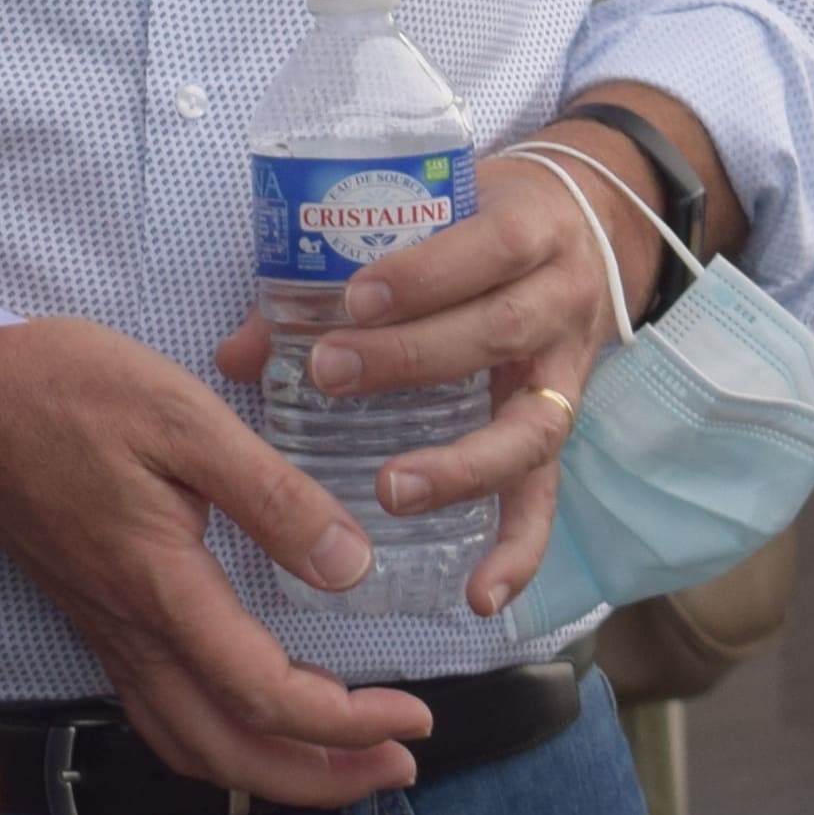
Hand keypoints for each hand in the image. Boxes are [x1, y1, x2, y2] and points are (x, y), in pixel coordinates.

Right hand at [0, 310, 433, 805]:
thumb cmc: (64, 390)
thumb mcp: (183, 418)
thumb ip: (272, 496)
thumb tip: (352, 568)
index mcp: (160, 588)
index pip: (265, 697)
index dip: (348, 725)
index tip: (414, 715)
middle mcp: (130, 632)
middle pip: (230, 754)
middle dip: (322, 778)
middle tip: (400, 766)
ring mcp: (105, 634)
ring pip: (192, 748)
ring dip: (272, 772)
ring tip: (344, 758)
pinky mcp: (93, 620)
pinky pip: (162, 718)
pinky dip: (222, 744)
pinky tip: (258, 717)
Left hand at [206, 127, 645, 620]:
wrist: (579, 228)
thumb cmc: (478, 225)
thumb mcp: (430, 218)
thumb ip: (336, 275)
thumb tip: (235, 356)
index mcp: (530, 232)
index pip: (489, 248)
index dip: (425, 275)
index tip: (353, 297)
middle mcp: (560, 304)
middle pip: (500, 333)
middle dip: (413, 358)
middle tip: (330, 374)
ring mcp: (566, 375)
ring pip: (531, 425)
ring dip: (460, 466)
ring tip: (392, 491)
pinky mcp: (561, 432)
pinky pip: (546, 498)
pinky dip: (517, 551)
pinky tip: (479, 596)